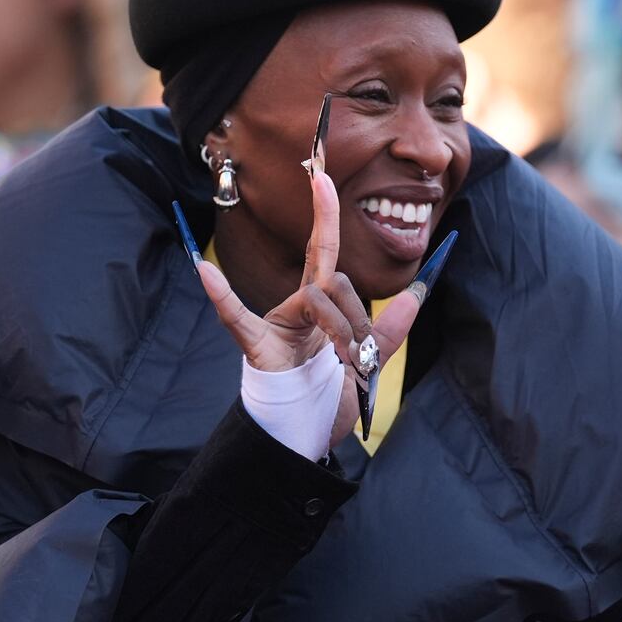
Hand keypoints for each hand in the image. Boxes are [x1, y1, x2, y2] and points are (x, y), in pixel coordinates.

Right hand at [195, 170, 422, 445]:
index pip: (323, 255)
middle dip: (358, 315)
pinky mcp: (258, 348)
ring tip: (349, 365)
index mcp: (318, 311)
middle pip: (333, 281)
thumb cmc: (328, 402)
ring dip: (344, 330)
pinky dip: (222, 296)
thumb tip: (416, 295)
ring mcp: (274, 326)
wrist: (304, 441)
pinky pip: (238, 319)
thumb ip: (388, 331)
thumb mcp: (367, 366)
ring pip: (317, 297)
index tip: (322, 179)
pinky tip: (205, 272)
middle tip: (363, 354)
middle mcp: (295, 310)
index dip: (324, 218)